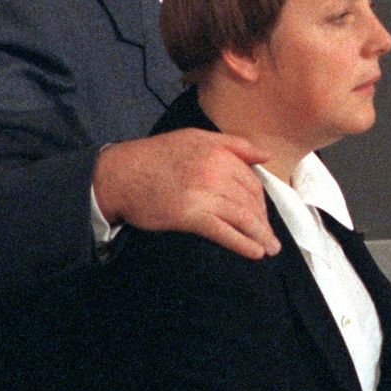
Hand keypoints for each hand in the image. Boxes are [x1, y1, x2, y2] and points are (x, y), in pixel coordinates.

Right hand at [93, 129, 280, 259]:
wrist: (120, 174)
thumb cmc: (155, 156)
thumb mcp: (195, 138)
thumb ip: (232, 144)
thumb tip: (266, 156)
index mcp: (217, 151)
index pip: (251, 180)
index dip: (261, 200)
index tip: (263, 214)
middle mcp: (213, 170)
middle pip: (250, 200)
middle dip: (263, 220)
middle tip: (269, 236)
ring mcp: (202, 193)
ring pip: (242, 216)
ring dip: (261, 235)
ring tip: (269, 248)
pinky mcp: (189, 215)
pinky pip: (224, 231)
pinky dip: (243, 244)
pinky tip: (255, 252)